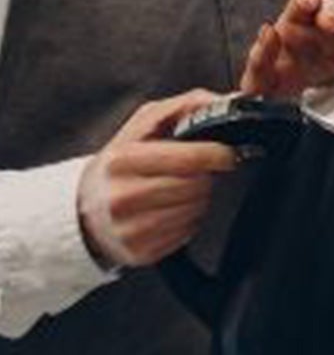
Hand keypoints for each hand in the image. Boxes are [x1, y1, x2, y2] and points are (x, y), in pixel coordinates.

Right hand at [77, 90, 237, 268]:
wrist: (85, 206)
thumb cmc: (122, 161)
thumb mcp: (145, 124)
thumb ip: (186, 105)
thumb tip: (224, 101)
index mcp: (123, 161)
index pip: (186, 159)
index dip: (216, 154)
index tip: (228, 153)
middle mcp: (123, 197)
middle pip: (195, 186)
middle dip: (205, 176)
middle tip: (196, 170)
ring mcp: (130, 229)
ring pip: (196, 209)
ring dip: (199, 197)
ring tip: (179, 187)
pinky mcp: (141, 252)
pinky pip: (188, 232)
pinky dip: (189, 218)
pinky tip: (171, 208)